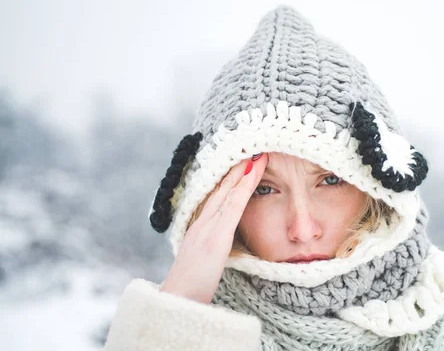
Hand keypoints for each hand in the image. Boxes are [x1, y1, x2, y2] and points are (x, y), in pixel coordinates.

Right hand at [159, 153, 267, 302]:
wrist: (175, 304)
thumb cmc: (189, 291)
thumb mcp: (202, 266)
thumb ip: (212, 253)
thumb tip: (221, 250)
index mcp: (198, 230)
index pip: (217, 199)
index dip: (229, 181)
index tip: (241, 164)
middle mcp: (201, 224)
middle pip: (221, 190)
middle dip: (237, 169)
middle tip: (252, 150)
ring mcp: (207, 229)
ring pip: (228, 192)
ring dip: (243, 171)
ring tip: (257, 154)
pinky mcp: (215, 237)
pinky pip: (233, 206)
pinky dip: (244, 187)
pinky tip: (253, 173)